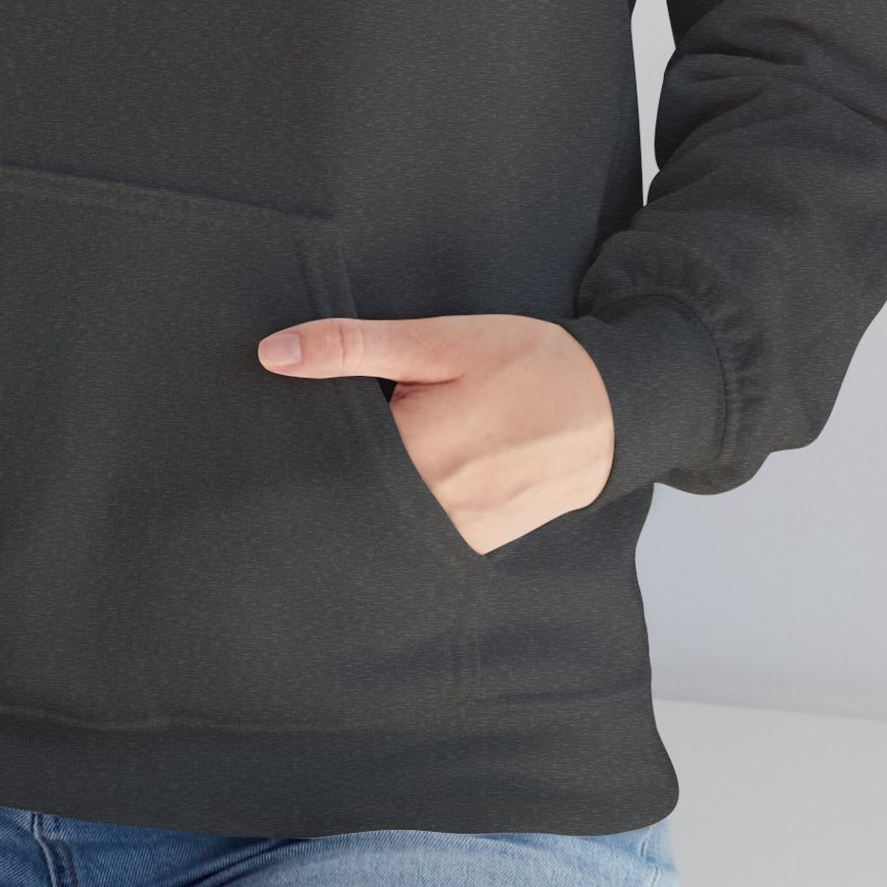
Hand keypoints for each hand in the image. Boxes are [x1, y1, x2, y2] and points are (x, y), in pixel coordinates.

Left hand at [257, 314, 614, 553]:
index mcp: (412, 455)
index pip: (320, 458)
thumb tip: (273, 354)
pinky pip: (414, 530)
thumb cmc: (530, 366)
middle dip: (328, 463)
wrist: (614, 411)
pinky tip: (404, 472)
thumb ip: (354, 347)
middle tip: (324, 436)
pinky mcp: (473, 545)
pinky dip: (399, 503)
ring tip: (375, 448)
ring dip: (363, 488)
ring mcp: (453, 536)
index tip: (276, 424)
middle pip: (345, 493)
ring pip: (378, 516)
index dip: (297, 437)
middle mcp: (428, 509)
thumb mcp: (440, 341)